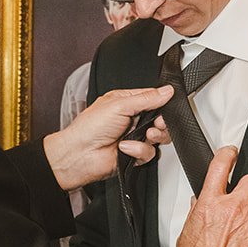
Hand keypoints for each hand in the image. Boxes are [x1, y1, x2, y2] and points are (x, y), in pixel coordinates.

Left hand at [43, 84, 173, 190]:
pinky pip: (150, 153)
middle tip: (156, 123)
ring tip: (144, 135)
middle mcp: (132, 119)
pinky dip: (139, 151)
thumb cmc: (89, 128)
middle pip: (160, 119)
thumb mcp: (119, 105)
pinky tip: (126, 148)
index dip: (162, 102)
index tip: (167, 105)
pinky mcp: (134, 154)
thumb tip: (166, 91)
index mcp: (126, 102)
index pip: (153, 98)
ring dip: (152, 137)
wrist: (79, 155)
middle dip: (161, 122)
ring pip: (158, 137)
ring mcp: (134, 137)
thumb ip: (146, 98)